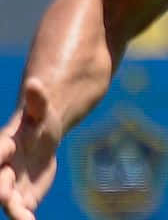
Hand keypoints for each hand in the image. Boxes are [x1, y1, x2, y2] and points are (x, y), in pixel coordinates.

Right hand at [0, 81, 60, 219]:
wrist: (43, 139)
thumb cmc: (38, 121)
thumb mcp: (40, 110)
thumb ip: (37, 100)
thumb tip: (34, 83)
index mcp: (5, 146)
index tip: (3, 154)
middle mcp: (3, 169)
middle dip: (1, 190)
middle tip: (6, 197)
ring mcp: (12, 186)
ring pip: (8, 200)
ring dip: (14, 210)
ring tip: (26, 219)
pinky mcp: (24, 198)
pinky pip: (21, 211)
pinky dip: (25, 218)